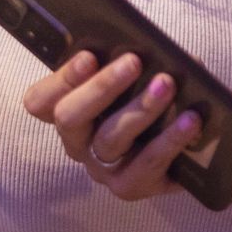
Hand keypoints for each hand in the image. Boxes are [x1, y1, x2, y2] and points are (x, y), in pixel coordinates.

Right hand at [23, 51, 203, 199]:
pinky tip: (190, 120)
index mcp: (70, 109)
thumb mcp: (139, 76)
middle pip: (70, 117)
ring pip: (109, 140)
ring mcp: (102, 168)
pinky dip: (169, 140)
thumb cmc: (154, 98)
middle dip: (101, 86)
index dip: (61, 78)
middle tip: (133, 62)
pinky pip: (145, 166)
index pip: (41, 100)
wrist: (188, 146)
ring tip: (167, 85)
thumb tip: (150, 46)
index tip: (89, 56)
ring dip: (140, 109)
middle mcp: (79, 141)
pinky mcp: (131, 186)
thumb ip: (133, 60)